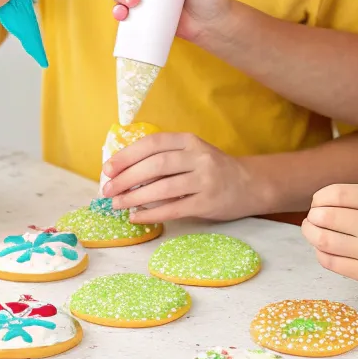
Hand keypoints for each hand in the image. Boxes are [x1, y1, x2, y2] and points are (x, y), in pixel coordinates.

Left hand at [102, 131, 264, 222]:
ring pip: (163, 187)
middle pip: (155, 165)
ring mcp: (205, 179)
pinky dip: (152, 213)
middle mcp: (198, 156)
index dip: (127, 155)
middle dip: (126, 178)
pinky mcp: (208, 202)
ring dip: (135, 197)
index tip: (108, 168)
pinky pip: (175, 208)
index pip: (152, 144)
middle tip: (107, 190)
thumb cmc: (213, 169)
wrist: (250, 184)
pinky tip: (137, 217)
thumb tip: (123, 171)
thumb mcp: (192, 154)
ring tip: (117, 204)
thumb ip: (165, 158)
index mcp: (189, 141)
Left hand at [302, 185, 357, 298]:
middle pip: (326, 216)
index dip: (319, 198)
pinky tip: (323, 250)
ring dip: (311, 233)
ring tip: (311, 231)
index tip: (317, 202)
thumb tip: (321, 204)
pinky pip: (331, 262)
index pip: (336, 194)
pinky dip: (320, 253)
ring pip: (323, 239)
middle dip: (313, 216)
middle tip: (312, 218)